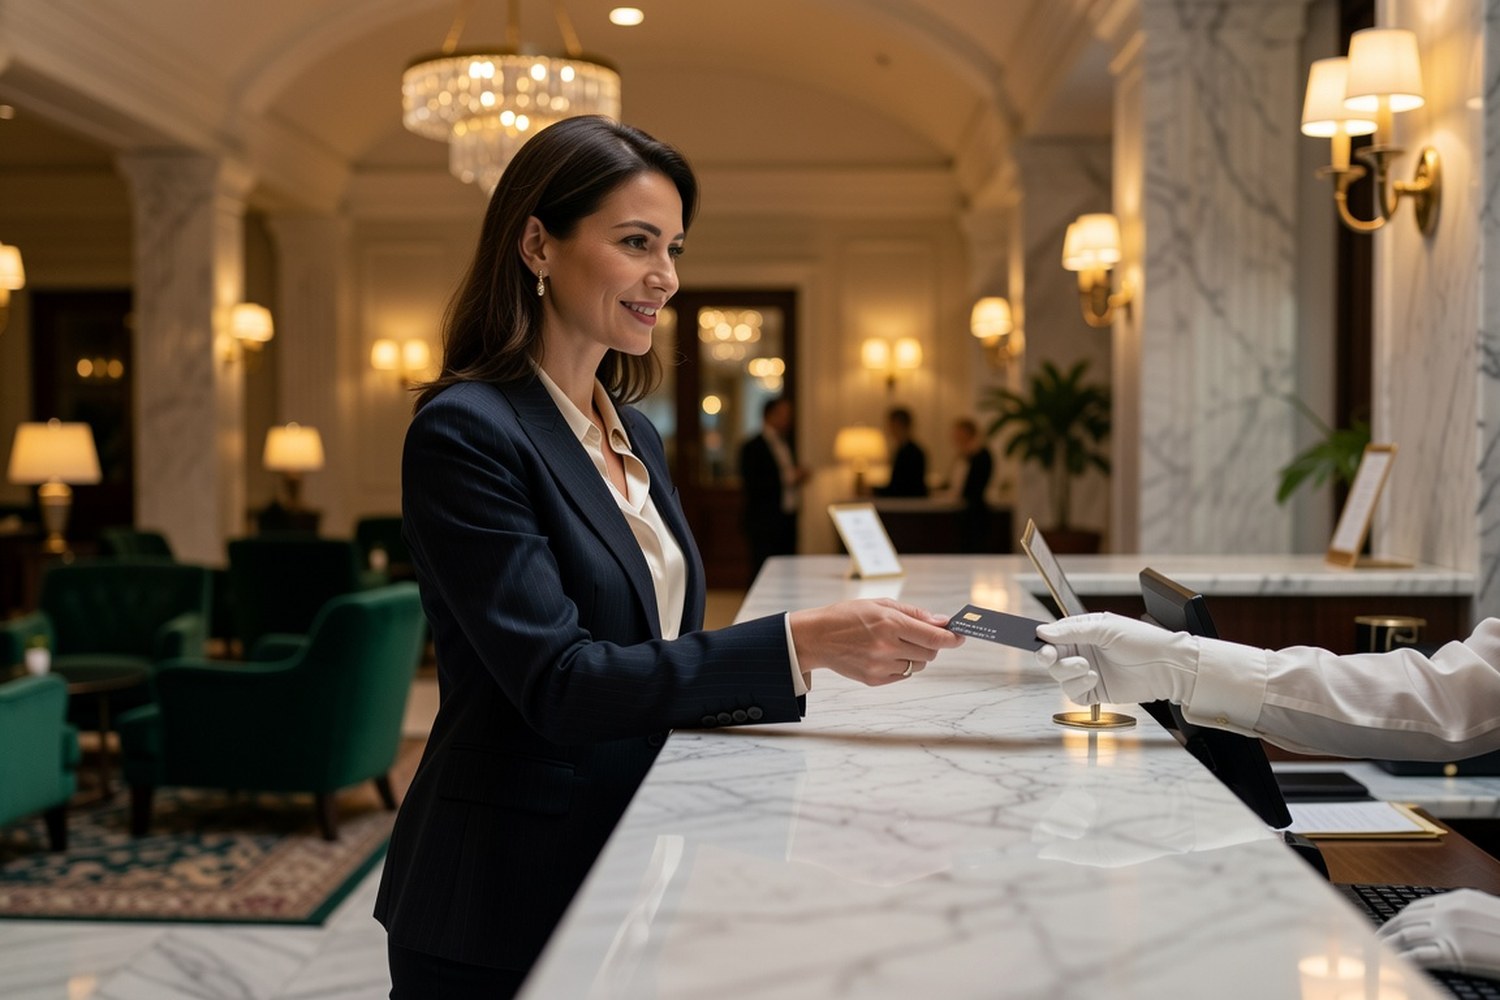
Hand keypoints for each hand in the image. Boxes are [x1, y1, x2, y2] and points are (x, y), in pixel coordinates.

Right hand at [788, 599, 962, 686]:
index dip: (952, 638)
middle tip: (920, 635)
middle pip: (930, 652)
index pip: (933, 636)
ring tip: (896, 643)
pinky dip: (901, 665)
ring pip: (918, 665)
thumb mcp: (879, 604)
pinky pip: (903, 674)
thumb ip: (913, 613)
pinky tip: (884, 654)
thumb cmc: (846, 616)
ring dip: (916, 655)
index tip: (961, 636)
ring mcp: (880, 666)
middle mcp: (887, 647)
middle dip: (932, 644)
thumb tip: (941, 622)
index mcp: (889, 624)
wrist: (816, 637)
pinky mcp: (874, 680)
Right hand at [1034, 611, 1200, 705]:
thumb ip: (1073, 630)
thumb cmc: (1142, 640)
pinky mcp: (1094, 691)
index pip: (1052, 636)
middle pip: (1050, 658)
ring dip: (1068, 673)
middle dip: (1049, 658)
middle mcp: (1082, 652)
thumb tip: (1043, 632)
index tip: (1037, 643)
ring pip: (1059, 677)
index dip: (1042, 640)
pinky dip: (1078, 687)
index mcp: (1082, 632)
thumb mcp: (1105, 628)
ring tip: (1088, 668)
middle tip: (1051, 657)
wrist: (1167, 667)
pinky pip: (1073, 694)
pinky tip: (1093, 679)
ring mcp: (1087, 672)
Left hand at [1377, 888, 1499, 978]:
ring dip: (1388, 945)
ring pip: (1408, 936)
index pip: (1415, 908)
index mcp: (1457, 899)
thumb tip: (1444, 921)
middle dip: (1386, 931)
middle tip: (1373, 940)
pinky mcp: (1455, 952)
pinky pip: (1420, 955)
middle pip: (1406, 921)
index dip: (1396, 919)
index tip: (1386, 927)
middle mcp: (1449, 912)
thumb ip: (1463, 914)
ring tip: (1377, 953)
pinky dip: (1402, 959)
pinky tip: (1394, 963)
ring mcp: (1451, 931)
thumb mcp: (1487, 912)